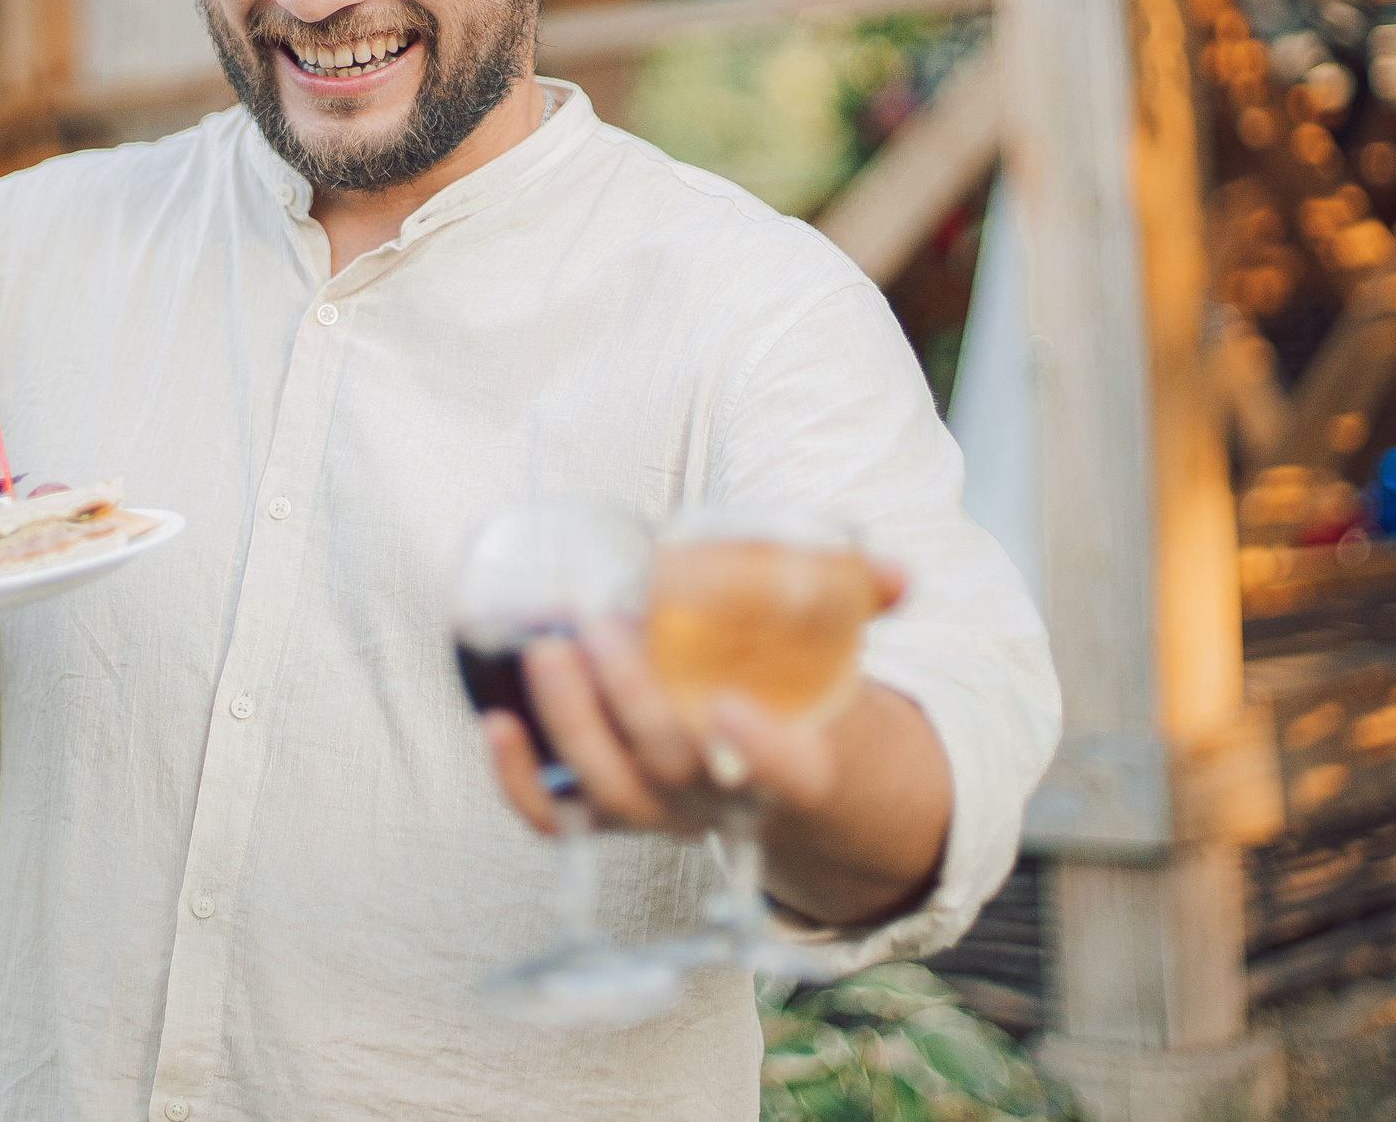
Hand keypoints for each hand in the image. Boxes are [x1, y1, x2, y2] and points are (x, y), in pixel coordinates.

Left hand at [483, 618, 830, 839]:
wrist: (775, 777)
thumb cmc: (797, 696)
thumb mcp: (842, 655)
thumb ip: (864, 605)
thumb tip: (898, 573)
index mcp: (796, 770)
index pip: (792, 777)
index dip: (763, 752)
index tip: (731, 700)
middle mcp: (723, 801)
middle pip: (674, 766)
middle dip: (630, 698)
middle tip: (598, 624)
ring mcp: (663, 813)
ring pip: (611, 793)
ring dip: (571, 725)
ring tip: (544, 650)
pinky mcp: (612, 814)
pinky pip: (560, 821)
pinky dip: (520, 782)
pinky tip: (496, 724)